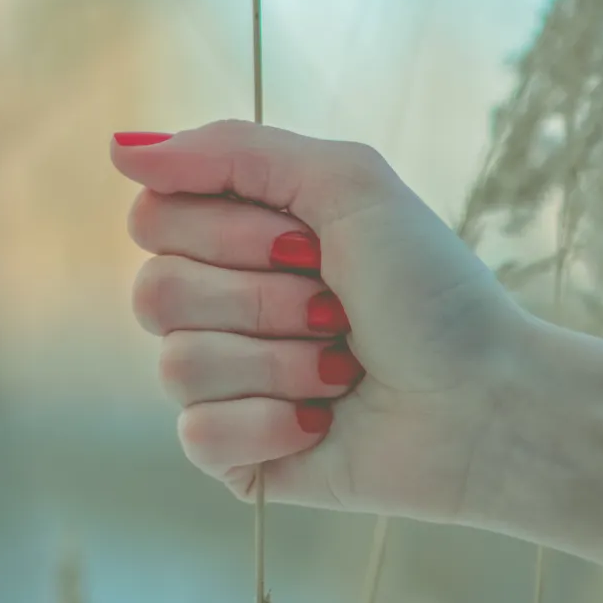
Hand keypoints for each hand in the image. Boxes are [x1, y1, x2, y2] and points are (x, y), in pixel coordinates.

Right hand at [112, 121, 530, 527]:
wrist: (486, 403)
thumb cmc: (430, 292)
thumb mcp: (345, 182)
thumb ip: (232, 151)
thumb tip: (117, 148)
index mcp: (236, 241)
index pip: (152, 220)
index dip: (224, 233)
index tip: (306, 243)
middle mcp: (219, 308)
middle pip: (152, 293)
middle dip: (261, 301)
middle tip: (335, 311)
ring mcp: (221, 384)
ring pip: (177, 366)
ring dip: (280, 365)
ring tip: (341, 373)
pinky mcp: (231, 454)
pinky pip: (197, 435)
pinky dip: (270, 425)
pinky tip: (319, 425)